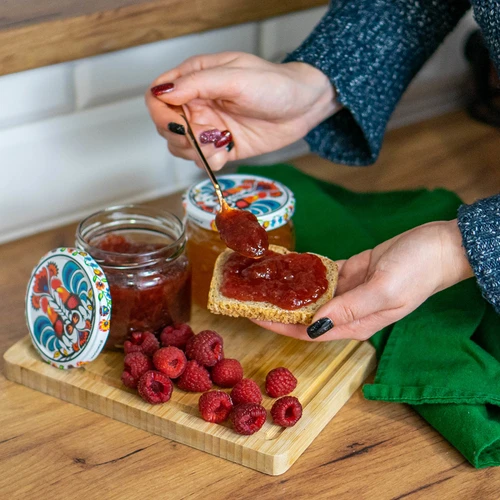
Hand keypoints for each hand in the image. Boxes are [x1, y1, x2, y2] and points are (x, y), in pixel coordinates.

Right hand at [145, 52, 339, 169]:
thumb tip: (163, 92)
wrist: (303, 109)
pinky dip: (210, 161)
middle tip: (207, 134)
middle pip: (165, 126)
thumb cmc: (274, 85)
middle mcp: (197, 103)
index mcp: (195, 78)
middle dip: (182, 136)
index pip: (157, 96)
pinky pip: (201, 160)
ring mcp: (208, 127)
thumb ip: (198, 84)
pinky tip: (227, 151)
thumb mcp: (236, 78)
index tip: (180, 123)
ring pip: (180, 147)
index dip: (160, 112)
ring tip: (221, 143)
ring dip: (196, 151)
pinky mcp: (221, 147)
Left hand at [254, 220, 473, 341]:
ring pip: (309, 295)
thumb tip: (313, 326)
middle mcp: (346, 312)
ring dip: (286, 290)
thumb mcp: (384, 291)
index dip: (278, 325)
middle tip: (248, 294)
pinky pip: (319, 275)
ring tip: (261, 280)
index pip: (307, 331)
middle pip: (303, 315)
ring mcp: (347, 292)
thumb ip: (348, 310)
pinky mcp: (349, 273)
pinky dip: (302, 271)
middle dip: (275, 308)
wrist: (439, 246)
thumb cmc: (417, 271)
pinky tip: (284, 265)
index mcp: (354, 324)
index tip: (252, 314)